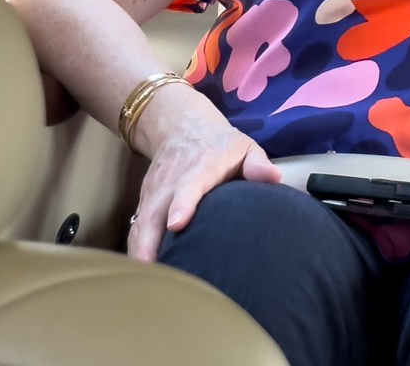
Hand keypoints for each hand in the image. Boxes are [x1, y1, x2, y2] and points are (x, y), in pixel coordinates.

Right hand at [127, 86, 279, 261]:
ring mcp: (154, 194)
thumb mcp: (244, 146)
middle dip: (150, 241)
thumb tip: (273, 178)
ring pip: (140, 225)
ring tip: (146, 282)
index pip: (188, 186)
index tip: (176, 224)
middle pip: (154, 212)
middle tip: (152, 270)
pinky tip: (143, 275)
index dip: (182, 204)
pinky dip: (136, 251)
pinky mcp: (144, 204)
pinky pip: (136, 230)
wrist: (181, 127)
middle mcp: (171, 182)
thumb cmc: (221, 145)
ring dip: (140, 252)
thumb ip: (257, 163)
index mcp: (200, 166)